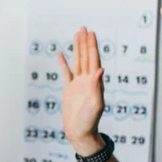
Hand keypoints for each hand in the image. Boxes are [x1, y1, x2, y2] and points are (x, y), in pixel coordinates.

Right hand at [57, 27, 105, 153]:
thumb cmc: (90, 121)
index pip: (94, 60)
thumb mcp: (96, 104)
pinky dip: (63, 63)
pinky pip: (66, 73)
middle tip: (84, 28)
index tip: (91, 34)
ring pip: (77, 62)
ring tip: (76, 35)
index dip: (92, 46)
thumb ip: (97, 87)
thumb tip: (100, 69)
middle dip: (85, 43)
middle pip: (86, 57)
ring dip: (77, 48)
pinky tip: (60, 54)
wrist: (80, 133)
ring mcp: (78, 84)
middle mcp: (88, 80)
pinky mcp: (69, 90)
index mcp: (95, 83)